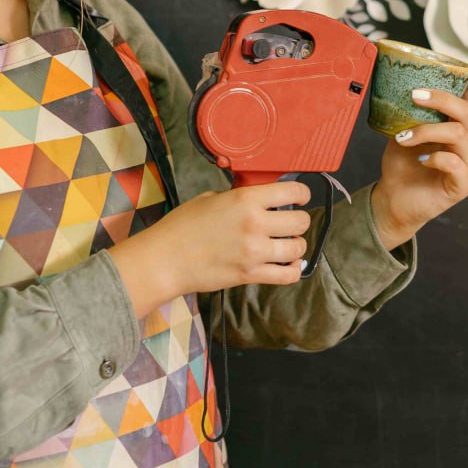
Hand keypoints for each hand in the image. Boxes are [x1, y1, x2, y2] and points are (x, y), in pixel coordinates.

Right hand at [108, 182, 312, 317]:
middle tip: (290, 223)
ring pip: (298, 248)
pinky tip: (286, 264)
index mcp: (246, 200)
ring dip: (295, 246)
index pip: (293, 192)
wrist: (165, 259)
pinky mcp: (250, 275)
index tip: (301, 197)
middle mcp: (255, 224)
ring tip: (286, 244)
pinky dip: (292, 270)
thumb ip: (239, 199)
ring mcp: (254, 252)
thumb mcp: (211, 199)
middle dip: (299, 221)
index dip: (302, 193)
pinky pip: (287, 275)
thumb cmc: (182, 227)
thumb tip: (258, 200)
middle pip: (301, 221)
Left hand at [370, 46, 467, 249]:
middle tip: (415, 96)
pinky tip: (420, 159)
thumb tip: (396, 82)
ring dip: (428, 131)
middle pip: (466, 112)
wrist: (393, 200)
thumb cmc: (401, 163)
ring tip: (404, 138)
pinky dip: (436, 158)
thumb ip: (408, 111)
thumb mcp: (402, 129)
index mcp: (457, 124)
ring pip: (459, 135)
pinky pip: (456, 164)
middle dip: (441, 99)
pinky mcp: (463, 185)